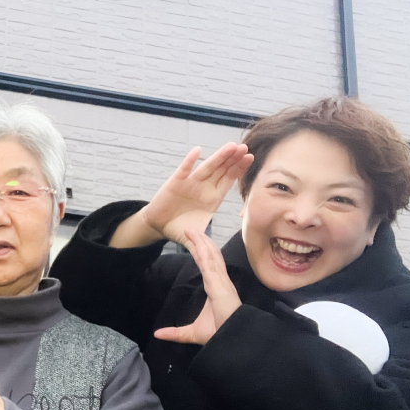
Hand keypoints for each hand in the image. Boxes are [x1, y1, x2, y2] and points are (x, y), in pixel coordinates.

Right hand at [111, 143, 252, 248]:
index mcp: (212, 198)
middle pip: (221, 170)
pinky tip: (197, 151)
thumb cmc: (180, 228)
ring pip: (207, 167)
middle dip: (233, 159)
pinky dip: (190, 161)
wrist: (159, 225)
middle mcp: (204, 187)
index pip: (229, 180)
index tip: (250, 158)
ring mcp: (190, 183)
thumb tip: (214, 263)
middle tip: (245, 147)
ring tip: (231, 146)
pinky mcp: (175, 182)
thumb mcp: (196, 238)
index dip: (239, 169)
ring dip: (219, 157)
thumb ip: (205, 246)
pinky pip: (184, 170)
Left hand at [154, 228, 241, 344]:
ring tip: (192, 230)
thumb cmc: (219, 334)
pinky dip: (205, 251)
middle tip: (191, 230)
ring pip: (211, 257)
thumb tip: (157, 334)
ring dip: (202, 242)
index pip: (207, 266)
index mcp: (215, 289)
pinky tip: (199, 241)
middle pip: (211, 257)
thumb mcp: (191, 333)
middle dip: (202, 243)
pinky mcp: (220, 284)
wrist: (232, 340)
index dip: (201, 253)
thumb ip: (175, 332)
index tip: (194, 243)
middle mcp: (220, 283)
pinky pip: (211, 264)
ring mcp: (221, 282)